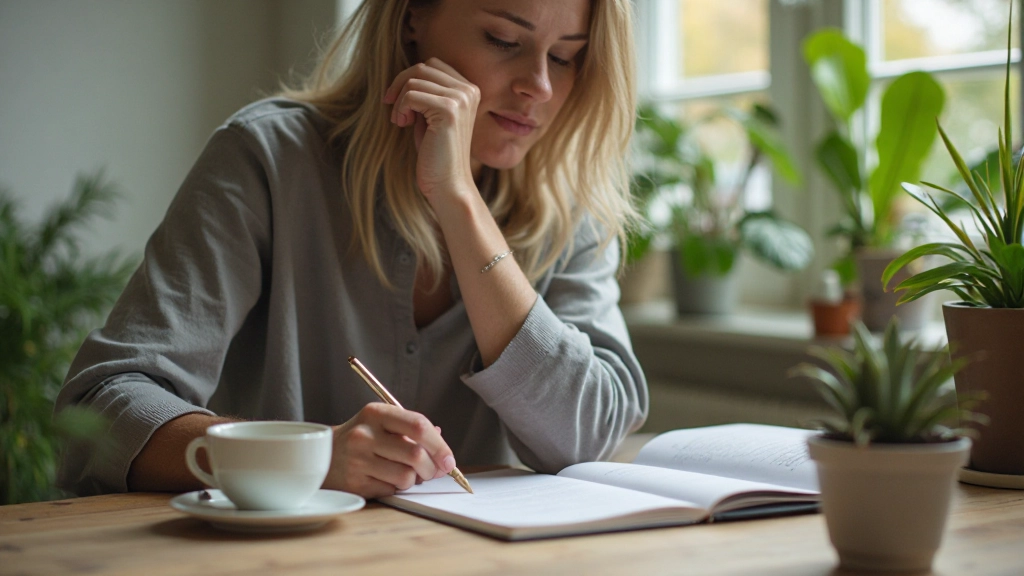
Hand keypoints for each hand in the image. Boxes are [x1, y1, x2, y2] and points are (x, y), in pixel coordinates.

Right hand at [324, 403, 456, 497]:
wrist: (324, 455)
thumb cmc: (363, 438)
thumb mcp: (383, 423)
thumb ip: (413, 430)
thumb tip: (441, 446)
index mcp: (376, 413)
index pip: (418, 426)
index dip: (440, 446)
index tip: (449, 460)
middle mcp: (365, 435)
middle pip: (416, 455)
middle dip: (431, 468)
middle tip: (432, 471)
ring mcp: (358, 460)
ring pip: (406, 477)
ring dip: (413, 480)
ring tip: (404, 473)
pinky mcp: (355, 483)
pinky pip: (391, 491)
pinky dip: (396, 488)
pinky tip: (385, 479)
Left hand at [384, 57, 479, 200]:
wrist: (448, 184)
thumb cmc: (436, 153)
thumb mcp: (431, 116)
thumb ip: (426, 94)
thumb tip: (405, 76)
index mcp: (469, 90)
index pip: (433, 65)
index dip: (410, 78)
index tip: (398, 100)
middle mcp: (469, 91)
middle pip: (423, 67)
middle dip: (401, 84)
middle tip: (392, 107)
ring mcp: (461, 99)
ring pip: (415, 80)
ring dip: (399, 100)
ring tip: (401, 121)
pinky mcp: (449, 110)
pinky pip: (411, 95)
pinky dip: (400, 109)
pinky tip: (402, 124)